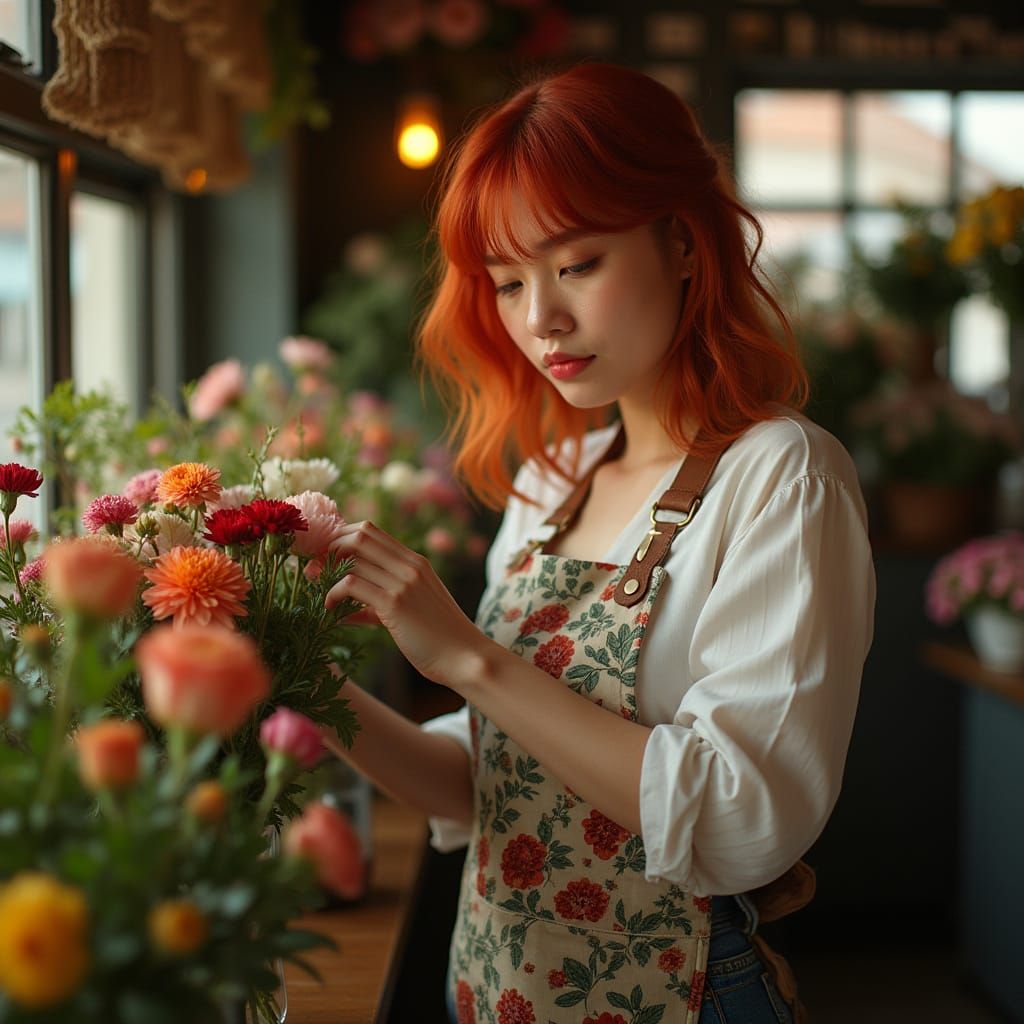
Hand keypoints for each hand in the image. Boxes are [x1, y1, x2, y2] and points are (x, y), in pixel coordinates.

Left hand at [325, 521, 487, 688]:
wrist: (465, 657)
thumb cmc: (440, 639)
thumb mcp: (413, 610)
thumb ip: (383, 602)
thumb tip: (348, 609)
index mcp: (415, 561)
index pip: (371, 531)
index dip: (343, 537)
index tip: (327, 556)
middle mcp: (409, 565)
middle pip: (359, 535)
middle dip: (330, 547)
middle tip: (316, 567)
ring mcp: (403, 582)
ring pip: (352, 558)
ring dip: (326, 571)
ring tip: (316, 587)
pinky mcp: (394, 603)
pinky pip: (351, 586)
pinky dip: (333, 594)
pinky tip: (329, 609)